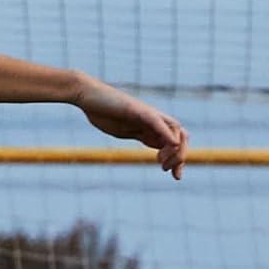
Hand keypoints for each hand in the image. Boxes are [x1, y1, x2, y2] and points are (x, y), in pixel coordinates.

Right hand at [73, 76, 187, 178]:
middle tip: (168, 171)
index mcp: (150, 126)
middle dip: (181, 157)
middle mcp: (153, 120)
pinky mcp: (138, 110)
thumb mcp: (125, 130)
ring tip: (163, 165)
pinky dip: (167, 133)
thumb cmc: (102, 111)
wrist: (88, 95)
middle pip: (181, 136)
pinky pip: (157, 122)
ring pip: (175, 129)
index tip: (170, 173)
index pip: (175, 141)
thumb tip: (150, 143)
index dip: (178, 158)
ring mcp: (147, 114)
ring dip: (175, 150)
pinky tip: (172, 144)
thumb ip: (140, 135)